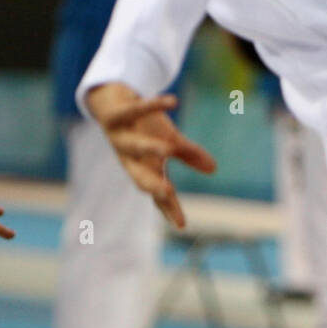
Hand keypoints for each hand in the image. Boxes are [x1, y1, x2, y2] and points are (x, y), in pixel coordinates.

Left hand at [85, 82, 215, 227]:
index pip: (157, 194)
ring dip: (150, 147)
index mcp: (144, 168)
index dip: (168, 209)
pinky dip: (153, 105)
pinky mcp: (115, 116)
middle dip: (152, 185)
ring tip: (168, 149)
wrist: (112, 102)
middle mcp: (129, 157)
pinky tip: (173, 102)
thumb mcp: (169, 141)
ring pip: (133, 146)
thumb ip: (189, 155)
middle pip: (139, 175)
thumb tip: (214, 169)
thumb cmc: (143, 128)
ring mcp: (120, 137)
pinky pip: (134, 110)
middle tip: (168, 192)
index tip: (181, 225)